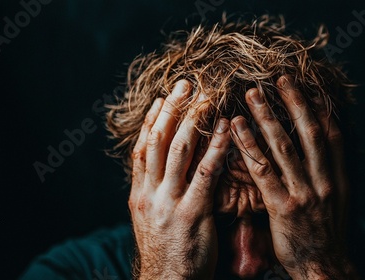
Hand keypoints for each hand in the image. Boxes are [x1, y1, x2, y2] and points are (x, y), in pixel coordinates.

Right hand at [129, 80, 230, 278]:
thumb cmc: (165, 253)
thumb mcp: (150, 220)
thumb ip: (154, 192)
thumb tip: (161, 169)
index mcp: (138, 194)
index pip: (141, 148)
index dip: (151, 120)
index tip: (163, 98)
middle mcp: (149, 193)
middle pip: (157, 141)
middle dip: (171, 109)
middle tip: (186, 84)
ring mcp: (168, 202)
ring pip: (178, 151)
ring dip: (193, 120)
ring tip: (207, 97)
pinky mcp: (192, 213)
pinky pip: (205, 173)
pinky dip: (215, 147)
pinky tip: (226, 129)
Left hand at [230, 76, 354, 278]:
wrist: (323, 268)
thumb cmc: (325, 236)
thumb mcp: (336, 204)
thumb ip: (329, 176)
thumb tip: (323, 152)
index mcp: (338, 179)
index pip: (332, 136)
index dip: (322, 109)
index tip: (311, 86)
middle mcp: (324, 181)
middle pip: (309, 133)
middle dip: (295, 103)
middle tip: (280, 78)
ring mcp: (305, 193)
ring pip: (284, 147)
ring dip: (268, 117)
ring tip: (253, 93)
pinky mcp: (283, 207)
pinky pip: (263, 171)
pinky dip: (250, 146)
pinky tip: (237, 128)